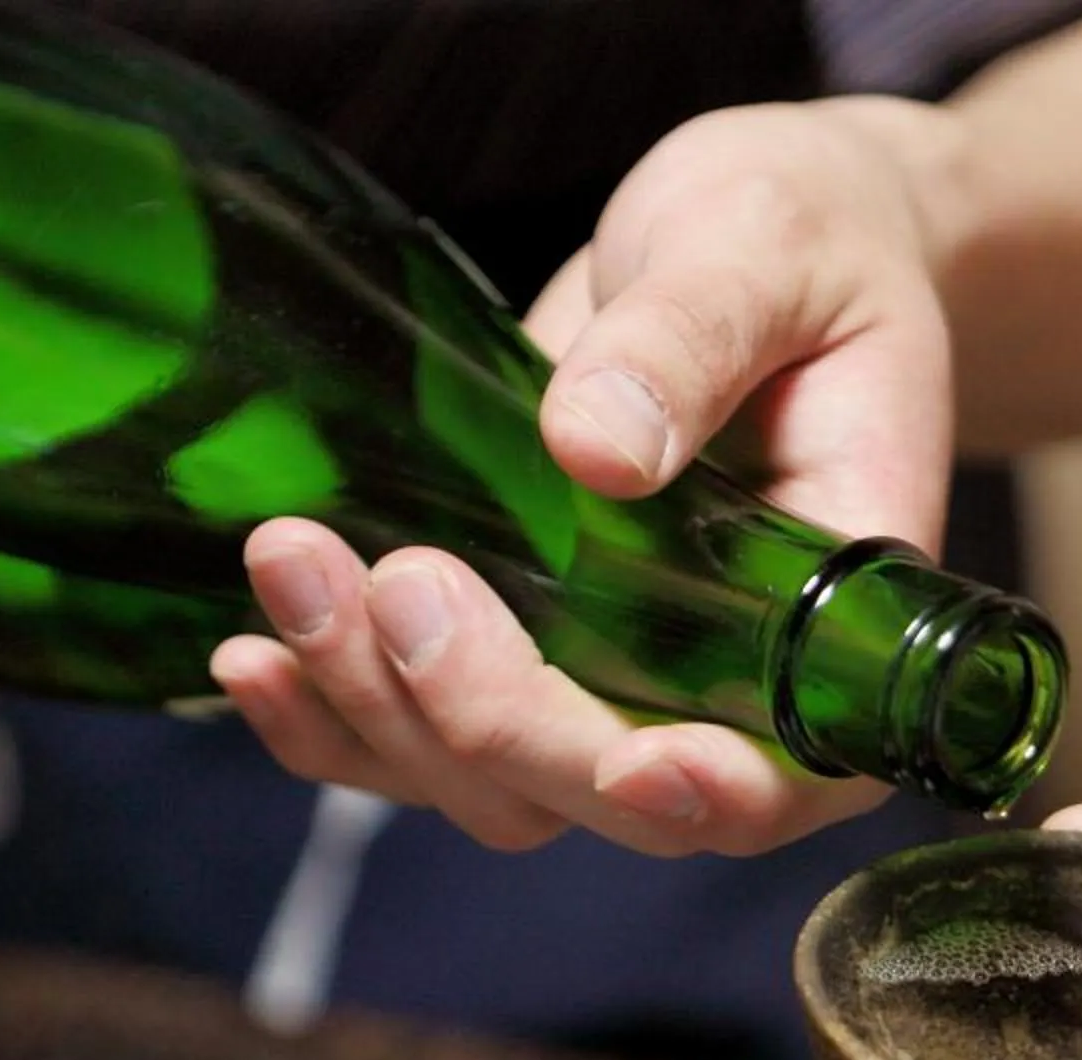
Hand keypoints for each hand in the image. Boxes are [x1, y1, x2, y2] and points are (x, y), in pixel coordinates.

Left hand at [210, 98, 961, 856]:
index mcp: (829, 627)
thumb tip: (596, 450)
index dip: (701, 795)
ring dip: (374, 707)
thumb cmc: (802, 243)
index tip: (620, 762)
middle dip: (482, 717)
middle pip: (596, 795)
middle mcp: (720, 694)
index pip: (779, 775)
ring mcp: (606, 687)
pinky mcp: (512, 653)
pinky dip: (326, 717)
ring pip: (485, 784)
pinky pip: (412, 737)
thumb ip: (691, 344)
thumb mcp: (765, 253)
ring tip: (291, 563)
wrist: (749, 241)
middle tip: (394, 579)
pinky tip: (252, 653)